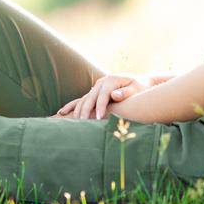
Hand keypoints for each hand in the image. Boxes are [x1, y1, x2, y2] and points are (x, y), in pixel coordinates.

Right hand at [55, 72, 176, 119]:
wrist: (141, 82)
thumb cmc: (140, 88)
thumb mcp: (137, 90)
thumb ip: (126, 92)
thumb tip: (114, 94)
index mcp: (111, 80)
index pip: (103, 94)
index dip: (100, 106)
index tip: (99, 118)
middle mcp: (101, 82)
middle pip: (90, 97)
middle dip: (86, 111)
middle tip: (83, 124)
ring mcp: (96, 87)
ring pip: (83, 99)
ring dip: (77, 111)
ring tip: (73, 124)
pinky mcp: (94, 92)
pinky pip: (81, 99)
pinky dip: (71, 106)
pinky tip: (62, 112)